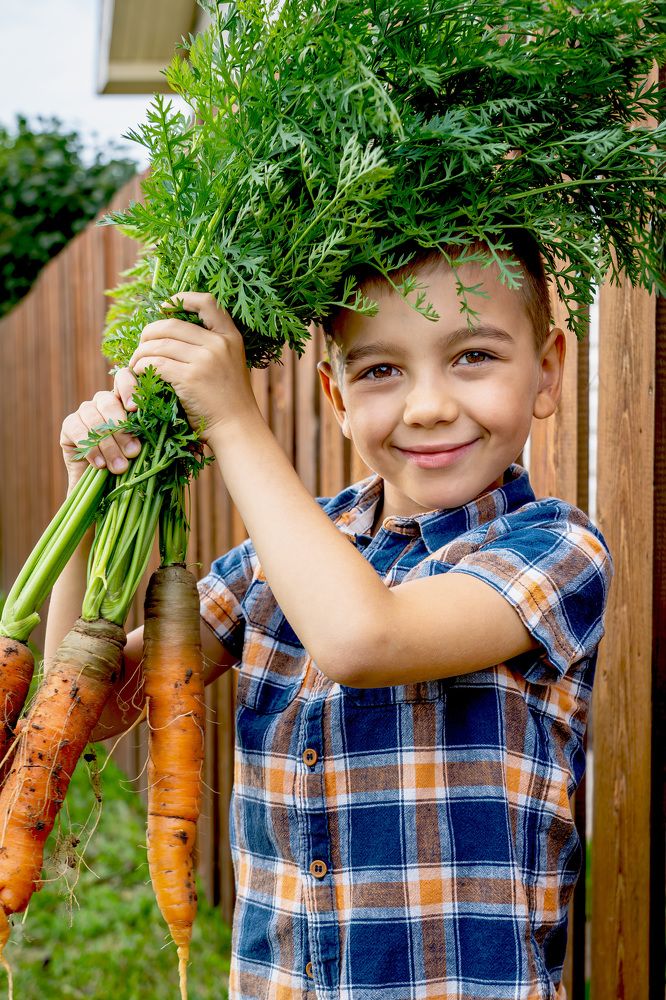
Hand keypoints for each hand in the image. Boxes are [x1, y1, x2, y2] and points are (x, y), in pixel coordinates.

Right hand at [59, 386, 140, 490]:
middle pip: (109, 402)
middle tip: (133, 453)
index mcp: (125, 400)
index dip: (129, 388)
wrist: (103, 484)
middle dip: (122, 430)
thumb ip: (140, 440)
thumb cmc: (127, 462)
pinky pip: (77, 430)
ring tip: (119, 467)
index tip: (134, 409)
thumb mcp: (138, 449)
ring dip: (108, 446)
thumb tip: (138, 446)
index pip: (123, 378)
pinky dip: (91, 449)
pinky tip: (100, 465)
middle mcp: (103, 401)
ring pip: (94, 419)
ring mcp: (85, 411)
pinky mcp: (69, 425)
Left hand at [127, 291, 259, 442]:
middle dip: (148, 333)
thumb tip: (177, 331)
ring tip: (135, 364)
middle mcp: (219, 343)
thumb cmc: (230, 401)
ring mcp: (205, 360)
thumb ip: (213, 346)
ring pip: (158, 344)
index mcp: (231, 336)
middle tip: (141, 347)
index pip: (206, 302)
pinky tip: (138, 375)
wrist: (238, 429)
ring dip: (140, 353)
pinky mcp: (190, 378)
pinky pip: (155, 363)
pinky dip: (141, 367)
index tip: (164, 308)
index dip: (181, 299)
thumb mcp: (231, 364)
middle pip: (171, 324)